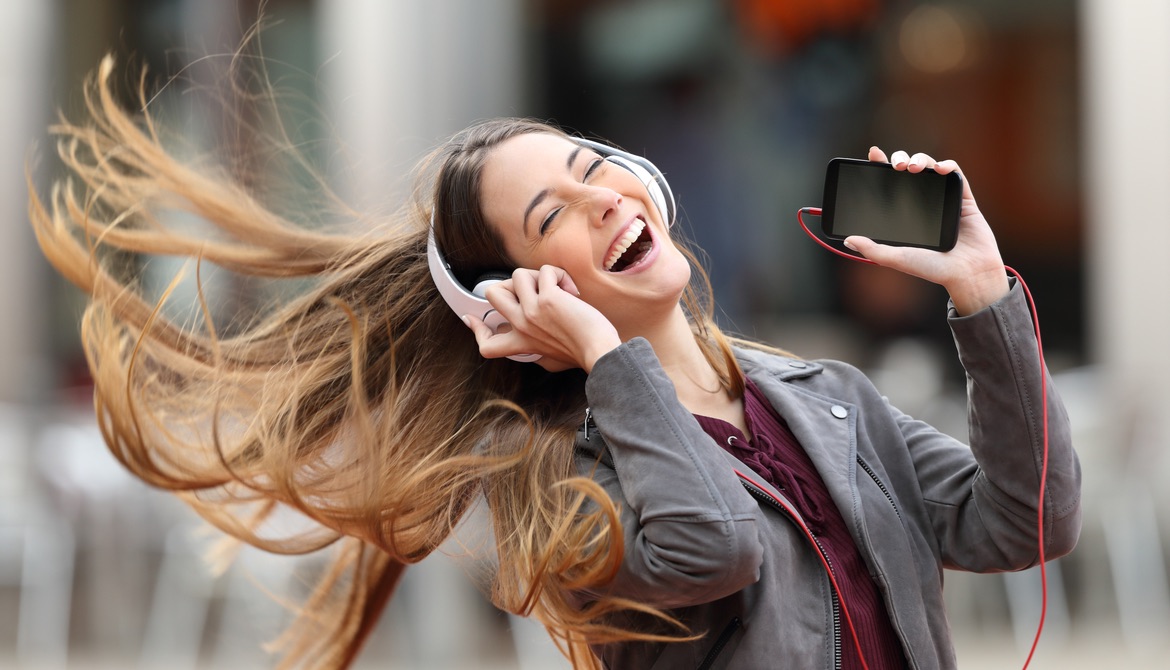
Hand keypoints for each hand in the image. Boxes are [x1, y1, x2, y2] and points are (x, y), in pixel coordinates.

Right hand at [462, 265, 621, 372]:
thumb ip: (534, 348)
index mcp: (521, 343)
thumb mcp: (549, 359)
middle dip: (509, 284)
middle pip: (491, 294)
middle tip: (532, 290)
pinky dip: (560, 275)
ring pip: (518, 275)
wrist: (599, 351)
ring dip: (539, 276)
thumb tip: (529, 341)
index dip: (476, 329)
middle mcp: (521, 326)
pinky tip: (572, 291)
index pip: (486, 344)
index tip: (471, 320)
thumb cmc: (582, 354)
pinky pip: (546, 271)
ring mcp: (531, 311)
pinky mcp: (548, 299)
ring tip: (557, 289)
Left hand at [843, 147, 1009, 314]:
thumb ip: (872, 249)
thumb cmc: (932, 269)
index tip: (873, 154)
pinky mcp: (963, 199)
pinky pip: (956, 175)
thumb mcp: (896, 258)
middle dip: (901, 159)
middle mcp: (924, 203)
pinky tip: (940, 169)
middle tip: (896, 166)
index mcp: (906, 214)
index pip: (890, 184)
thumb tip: (848, 239)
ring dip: (921, 159)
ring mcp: (944, 199)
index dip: (881, 166)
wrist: (967, 274)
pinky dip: (948, 166)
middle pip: (909, 170)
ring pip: (931, 167)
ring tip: (913, 167)